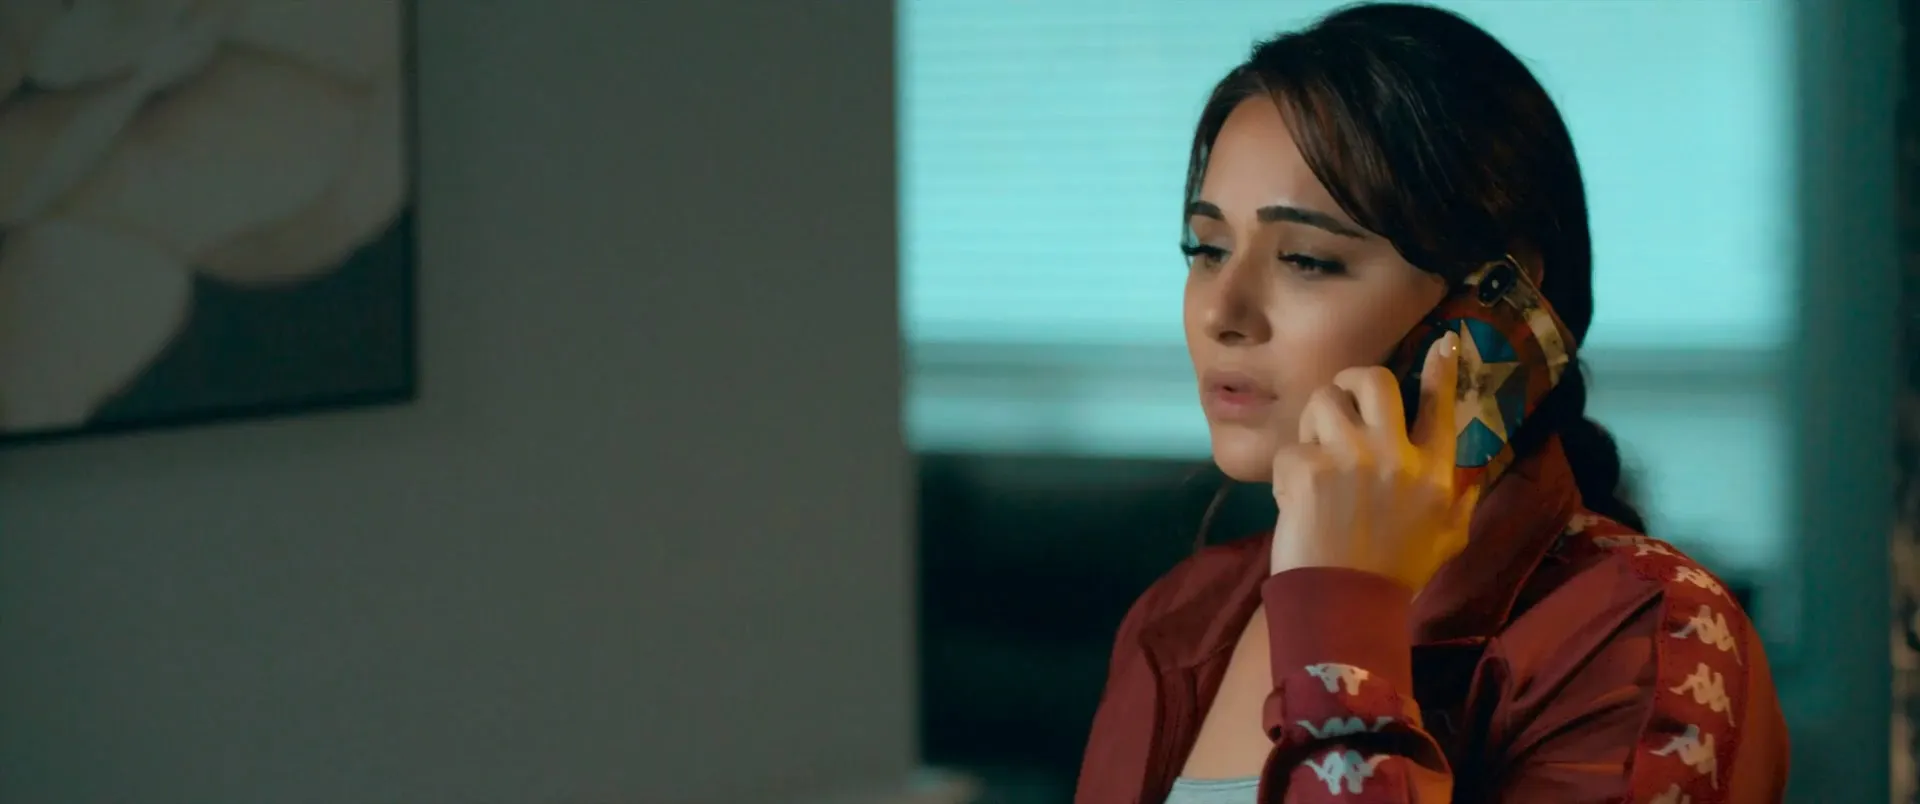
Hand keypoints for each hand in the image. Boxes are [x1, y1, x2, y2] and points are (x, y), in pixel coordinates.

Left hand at [1268, 331, 1473, 591]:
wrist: (1346, 605)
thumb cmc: (1395, 576)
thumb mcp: (1447, 541)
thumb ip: (1460, 506)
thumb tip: (1472, 482)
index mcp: (1434, 472)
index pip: (1440, 407)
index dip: (1441, 370)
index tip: (1445, 342)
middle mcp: (1396, 455)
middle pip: (1373, 380)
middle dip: (1349, 381)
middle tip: (1339, 400)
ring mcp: (1351, 457)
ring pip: (1322, 401)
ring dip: (1311, 426)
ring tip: (1313, 460)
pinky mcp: (1310, 469)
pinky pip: (1290, 449)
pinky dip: (1286, 473)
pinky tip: (1294, 501)